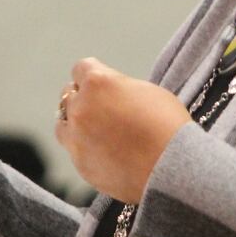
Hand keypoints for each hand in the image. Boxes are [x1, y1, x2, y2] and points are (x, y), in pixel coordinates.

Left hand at [54, 57, 190, 203]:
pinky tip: (106, 152)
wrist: (173, 168)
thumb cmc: (168, 126)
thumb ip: (120, 88)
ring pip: (62, 124)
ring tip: (97, 130)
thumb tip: (112, 95)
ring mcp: (76, 139)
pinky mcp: (80, 165)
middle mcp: (81, 109)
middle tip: (103, 107)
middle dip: (83, 98)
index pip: (81, 69)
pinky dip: (86, 149)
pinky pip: (75, 151)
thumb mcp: (147, 91)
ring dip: (76, 123)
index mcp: (98, 83)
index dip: (93, 74)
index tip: (101, 82)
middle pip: (68, 95)